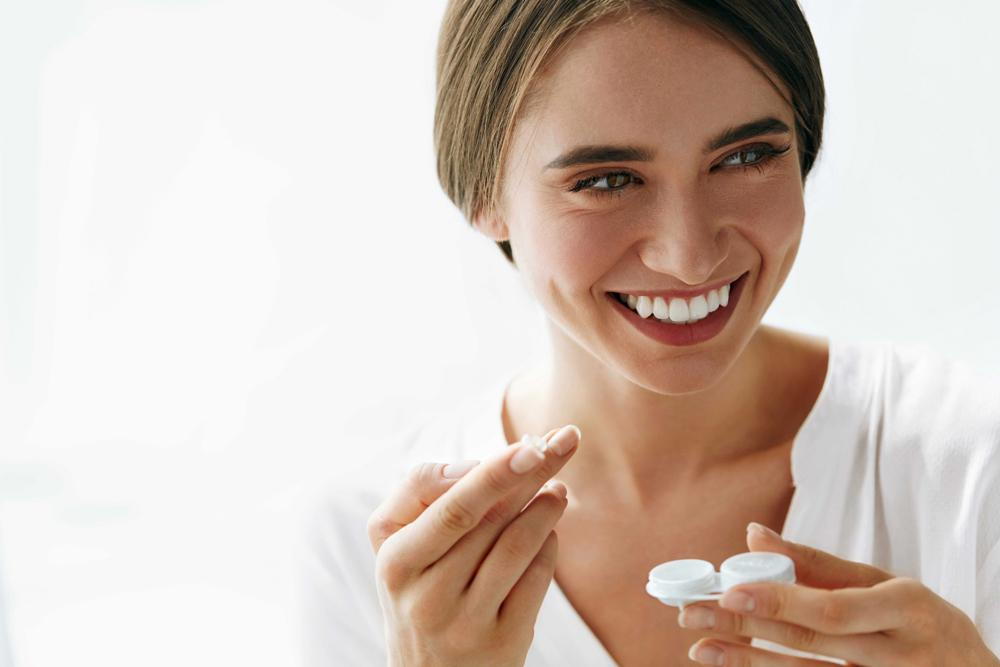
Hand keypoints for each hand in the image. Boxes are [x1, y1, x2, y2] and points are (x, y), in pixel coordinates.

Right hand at [366, 425, 580, 666]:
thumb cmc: (417, 591)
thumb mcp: (399, 547)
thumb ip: (422, 495)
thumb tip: (479, 464)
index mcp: (396, 561)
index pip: (451, 506)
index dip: (493, 474)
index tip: (529, 446)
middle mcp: (426, 595)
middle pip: (490, 518)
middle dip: (532, 473)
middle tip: (565, 441)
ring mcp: (465, 622)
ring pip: (517, 545)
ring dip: (546, 508)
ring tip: (559, 488)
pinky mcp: (500, 642)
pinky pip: (535, 580)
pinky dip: (548, 546)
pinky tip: (550, 531)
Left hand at [679, 522, 999, 665]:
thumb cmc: (919, 621)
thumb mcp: (883, 583)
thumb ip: (816, 563)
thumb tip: (752, 534)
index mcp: (905, 608)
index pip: (832, 609)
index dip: (778, 601)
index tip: (728, 590)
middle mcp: (898, 655)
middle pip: (810, 644)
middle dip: (744, 628)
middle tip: (691, 614)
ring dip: (747, 663)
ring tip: (701, 647)